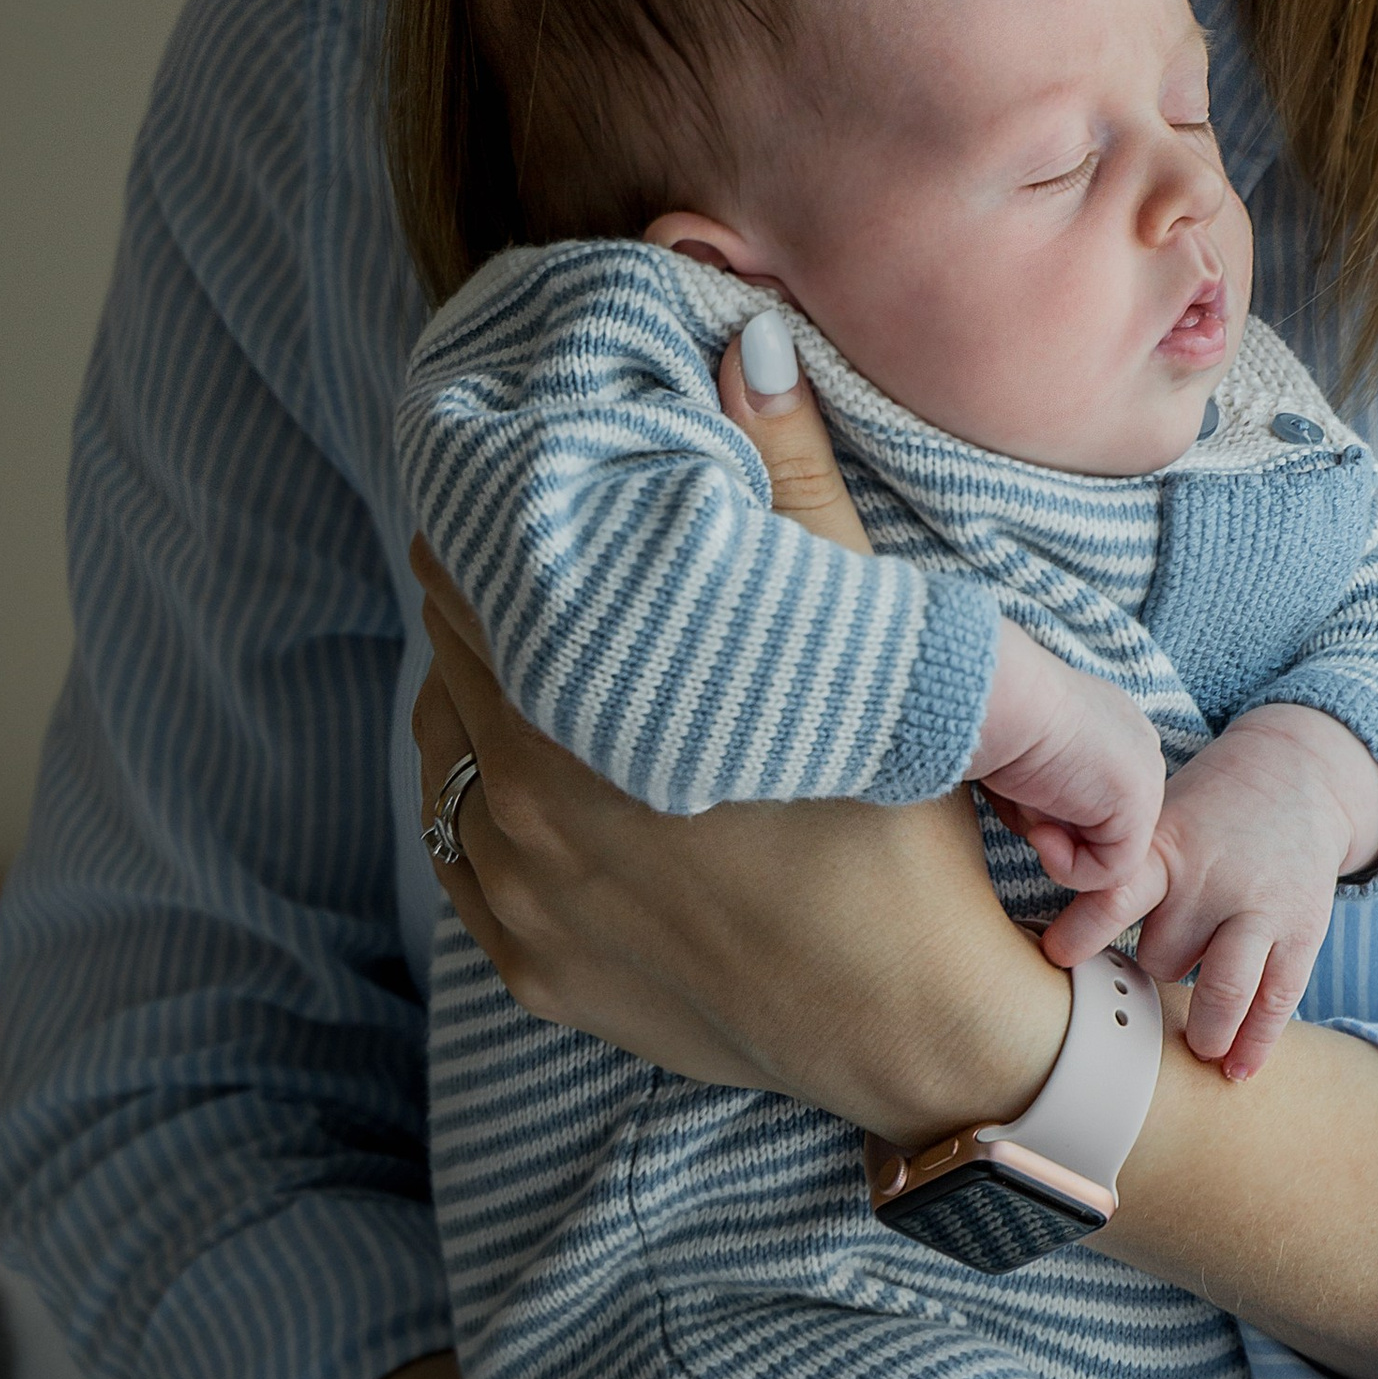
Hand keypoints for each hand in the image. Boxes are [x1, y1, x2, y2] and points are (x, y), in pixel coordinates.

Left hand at [417, 332, 1377, 1378]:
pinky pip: (474, 854)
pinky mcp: (535, 965)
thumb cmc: (904, 831)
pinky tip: (573, 774)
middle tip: (564, 551)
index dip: (502, 513)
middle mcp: (520, 806)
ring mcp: (517, 898)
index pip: (472, 567)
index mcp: (578, 711)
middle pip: (456, 646)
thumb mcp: (864, 648)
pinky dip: (506, 800)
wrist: (921, 1031)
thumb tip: (742, 347)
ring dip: (497, 693)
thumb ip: (793, 490)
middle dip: (500, 591)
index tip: (542, 480)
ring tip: (577, 660)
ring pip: (456, 748)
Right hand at [974, 624, 1168, 892]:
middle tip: (1021, 800)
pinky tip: (1041, 834)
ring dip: (1057, 845)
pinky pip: (1111, 871)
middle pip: (1101, 821)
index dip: (1051, 810)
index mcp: (1112, 725)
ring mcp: (1144, 777)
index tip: (1015, 792)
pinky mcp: (1138, 810)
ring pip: (1105, 848)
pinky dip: (1069, 869)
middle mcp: (1136, 746)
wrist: (1001, 698)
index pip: (1094, 792)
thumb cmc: (993, 717)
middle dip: (1056, 827)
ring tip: (1029, 806)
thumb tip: (1043, 827)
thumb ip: (1045, 787)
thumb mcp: (1024, 756)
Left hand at [1048, 706, 1377, 1078]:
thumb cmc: (1206, 810)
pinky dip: (1256, 1042)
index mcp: (1166, 847)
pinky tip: (1237, 1070)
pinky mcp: (1303, 930)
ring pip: (1223, 991)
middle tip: (1139, 992)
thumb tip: (1051, 944)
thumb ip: (1118, 870)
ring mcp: (1262, 908)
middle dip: (1151, 976)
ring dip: (1205, 1030)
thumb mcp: (1156, 813)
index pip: (1117, 892)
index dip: (1082, 929)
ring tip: (1195, 1049)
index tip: (1055, 958)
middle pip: (1163, 959)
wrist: (1300, 772)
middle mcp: (1213, 880)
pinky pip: (1277, 1000)